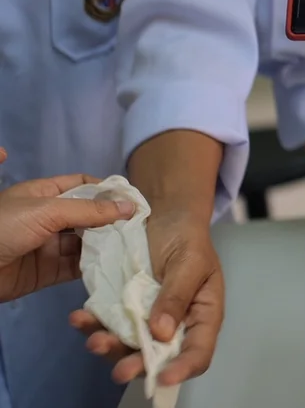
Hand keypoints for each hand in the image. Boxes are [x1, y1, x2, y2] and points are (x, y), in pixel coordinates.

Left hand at [0, 154, 135, 302]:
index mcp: (42, 194)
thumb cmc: (3, 228)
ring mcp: (48, 245)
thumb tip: (130, 206)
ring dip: (106, 244)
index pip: (82, 185)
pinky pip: (76, 266)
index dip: (107, 189)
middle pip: (87, 215)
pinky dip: (95, 266)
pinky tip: (115, 265)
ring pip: (85, 242)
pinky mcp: (47, 271)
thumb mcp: (47, 211)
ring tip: (132, 246)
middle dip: (111, 219)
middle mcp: (47, 218)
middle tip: (140, 226)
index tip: (133, 198)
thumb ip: (90, 210)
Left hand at [71, 211, 223, 388]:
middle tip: (118, 370)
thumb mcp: (189, 262)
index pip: (198, 352)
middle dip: (137, 365)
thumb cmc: (187, 238)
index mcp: (202, 315)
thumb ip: (176, 296)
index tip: (161, 378)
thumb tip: (161, 334)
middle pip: (159, 358)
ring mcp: (148, 319)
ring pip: (129, 345)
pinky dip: (93, 325)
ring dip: (110, 347)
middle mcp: (176, 325)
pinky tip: (80, 317)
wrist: (165, 215)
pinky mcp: (125, 309)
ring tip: (93, 339)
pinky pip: (109, 325)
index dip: (182, 369)